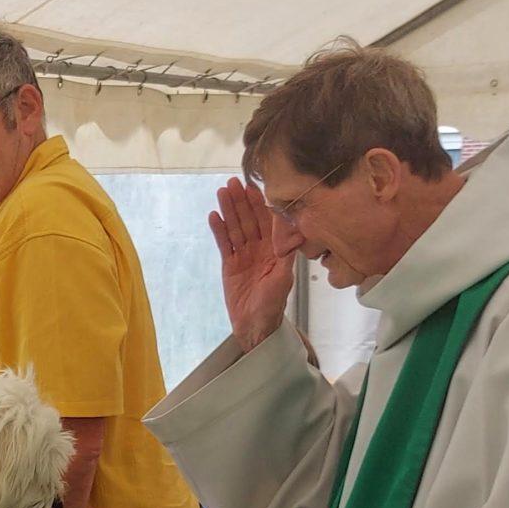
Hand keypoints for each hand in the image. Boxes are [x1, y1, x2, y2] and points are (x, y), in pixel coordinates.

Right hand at [211, 179, 296, 346]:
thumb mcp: (283, 279)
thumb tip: (294, 229)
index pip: (267, 221)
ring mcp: (243, 255)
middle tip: (232, 182)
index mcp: (275, 249)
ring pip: (235, 228)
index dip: (260, 204)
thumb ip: (287, 254)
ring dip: (229, 210)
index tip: (253, 187)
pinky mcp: (229, 264)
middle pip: (249, 220)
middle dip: (241, 201)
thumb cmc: (272, 304)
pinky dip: (219, 230)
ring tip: (221, 192)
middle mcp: (260, 248)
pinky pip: (224, 243)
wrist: (254, 325)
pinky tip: (213, 216)